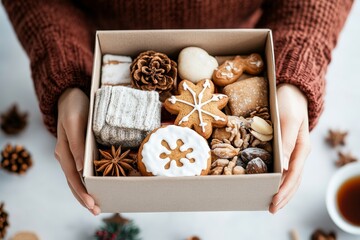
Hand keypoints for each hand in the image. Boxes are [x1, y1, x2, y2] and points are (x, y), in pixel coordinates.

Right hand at [55, 88, 100, 214]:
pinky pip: (80, 171)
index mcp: (63, 151)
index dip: (82, 192)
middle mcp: (65, 156)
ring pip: (76, 179)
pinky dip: (87, 182)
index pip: (72, 177)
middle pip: (73, 182)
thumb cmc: (74, 106)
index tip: (92, 203)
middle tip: (96, 211)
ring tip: (96, 205)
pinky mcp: (77, 151)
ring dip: (85, 193)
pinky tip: (95, 186)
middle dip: (84, 198)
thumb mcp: (75, 122)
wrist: (70, 95)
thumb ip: (76, 144)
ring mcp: (70, 154)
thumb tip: (80, 169)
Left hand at [269, 84, 310, 212]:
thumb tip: (284, 169)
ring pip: (290, 175)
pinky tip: (270, 183)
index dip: (284, 190)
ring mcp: (292, 149)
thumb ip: (287, 142)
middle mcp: (298, 151)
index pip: (294, 175)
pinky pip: (284, 167)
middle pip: (294, 179)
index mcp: (302, 147)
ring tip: (271, 203)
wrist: (291, 89)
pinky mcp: (284, 145)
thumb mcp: (288, 119)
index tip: (274, 201)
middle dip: (283, 196)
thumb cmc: (289, 101)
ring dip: (282, 190)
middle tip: (271, 209)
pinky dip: (278, 179)